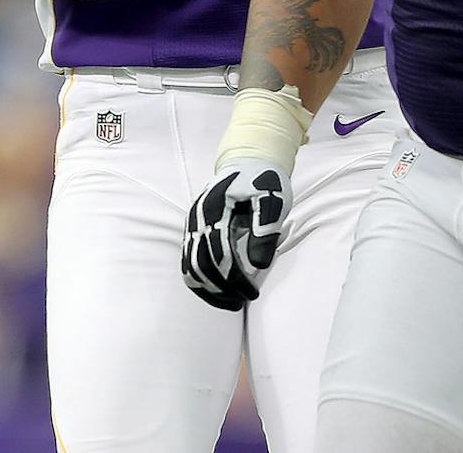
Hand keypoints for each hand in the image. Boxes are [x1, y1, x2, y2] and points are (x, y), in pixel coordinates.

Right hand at [180, 158, 290, 309]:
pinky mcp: (193, 231)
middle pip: (200, 266)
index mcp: (214, 209)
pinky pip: (189, 263)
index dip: (235, 279)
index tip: (253, 293)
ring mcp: (192, 225)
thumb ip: (265, 230)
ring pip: (189, 268)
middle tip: (244, 301)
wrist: (247, 161)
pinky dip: (201, 282)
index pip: (219, 254)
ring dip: (209, 290)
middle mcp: (197, 219)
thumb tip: (258, 265)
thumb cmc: (263, 180)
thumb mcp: (273, 200)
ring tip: (232, 302)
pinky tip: (219, 292)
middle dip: (222, 289)